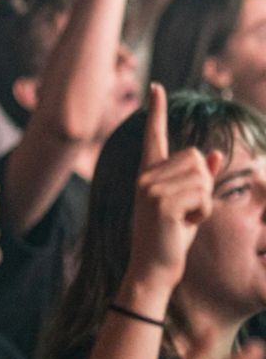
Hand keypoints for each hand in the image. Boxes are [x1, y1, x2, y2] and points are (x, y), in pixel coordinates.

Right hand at [121, 84, 213, 307]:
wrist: (153, 270)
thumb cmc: (170, 240)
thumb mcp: (188, 206)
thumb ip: (198, 180)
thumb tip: (214, 153)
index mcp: (148, 176)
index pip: (154, 137)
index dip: (156, 111)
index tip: (156, 87)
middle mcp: (145, 177)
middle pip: (194, 157)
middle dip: (203, 185)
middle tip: (186, 212)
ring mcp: (150, 188)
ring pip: (201, 175)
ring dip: (204, 201)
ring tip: (184, 220)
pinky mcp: (161, 201)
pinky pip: (202, 194)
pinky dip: (202, 213)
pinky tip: (184, 226)